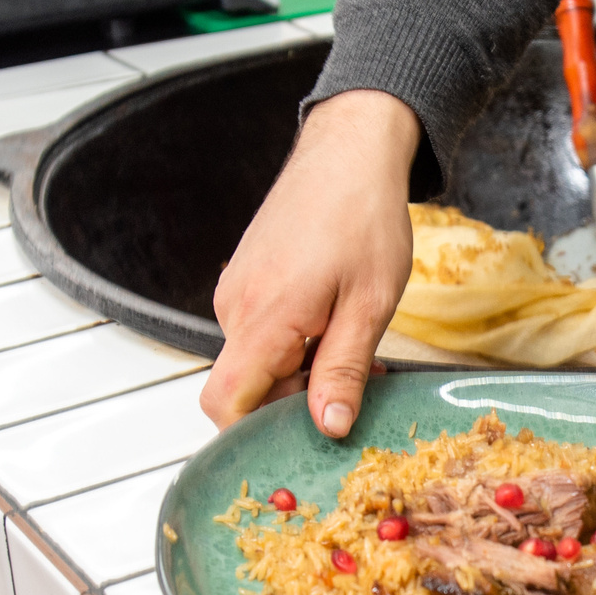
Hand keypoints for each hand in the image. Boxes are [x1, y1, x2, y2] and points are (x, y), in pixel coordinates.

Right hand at [201, 89, 419, 435]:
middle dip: (297, 401)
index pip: (226, 403)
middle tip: (358, 388)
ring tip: (354, 346)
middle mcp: (235, 307)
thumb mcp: (370, 305)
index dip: (254, 435)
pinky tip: (335, 324)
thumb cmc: (363, 217)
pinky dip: (294, 344)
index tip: (300, 442)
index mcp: (263, 318)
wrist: (349, 152)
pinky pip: (261, 333)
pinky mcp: (245, 280)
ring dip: (301, 371)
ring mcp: (236, 292)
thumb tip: (328, 427)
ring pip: (257, 361)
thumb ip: (344, 370)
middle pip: (247, 388)